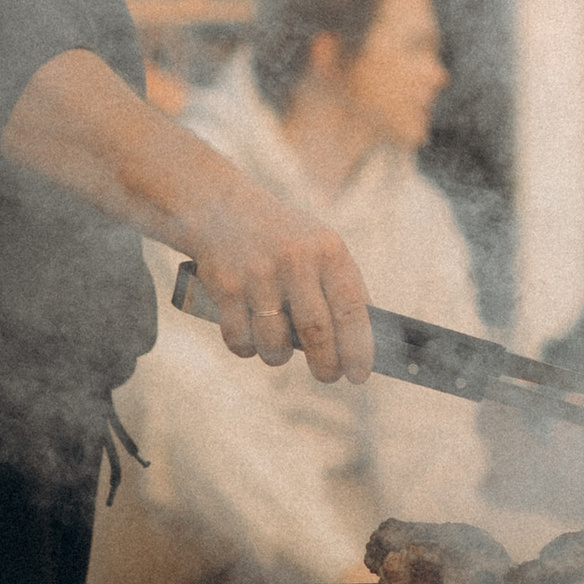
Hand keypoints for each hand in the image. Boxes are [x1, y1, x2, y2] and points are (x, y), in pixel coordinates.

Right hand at [189, 183, 375, 385]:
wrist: (222, 207)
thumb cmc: (285, 240)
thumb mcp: (320, 249)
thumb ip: (340, 290)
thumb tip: (361, 348)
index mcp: (328, 250)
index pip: (352, 309)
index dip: (359, 349)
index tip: (359, 375)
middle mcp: (295, 259)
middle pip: (316, 331)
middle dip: (326, 365)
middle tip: (328, 376)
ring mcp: (258, 273)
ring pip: (274, 343)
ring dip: (279, 358)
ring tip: (281, 352)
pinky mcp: (225, 286)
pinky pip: (240, 340)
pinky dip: (248, 349)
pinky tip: (252, 339)